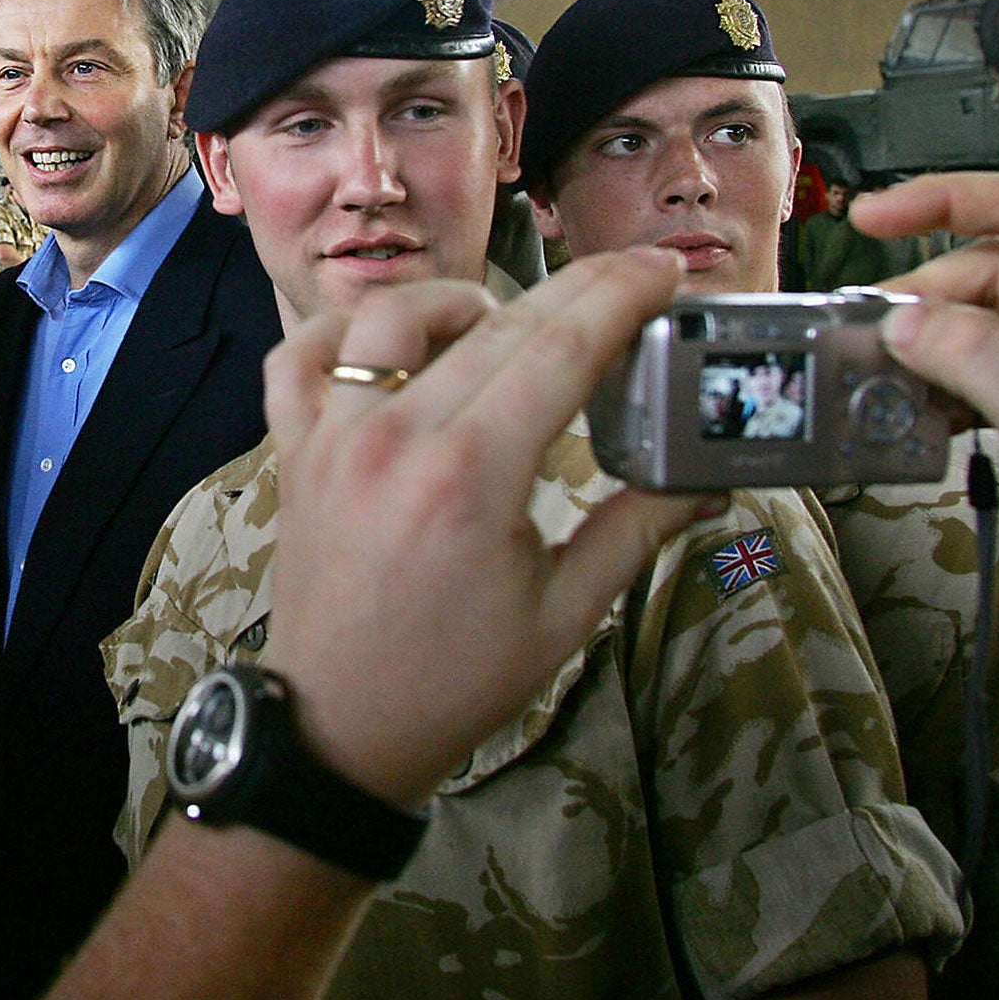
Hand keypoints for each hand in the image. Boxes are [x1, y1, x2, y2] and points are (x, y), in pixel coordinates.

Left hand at [258, 248, 717, 806]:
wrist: (340, 728)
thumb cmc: (455, 680)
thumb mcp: (565, 616)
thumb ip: (634, 531)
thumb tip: (705, 481)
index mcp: (472, 474)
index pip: (559, 347)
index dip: (620, 296)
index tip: (664, 270)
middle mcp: (395, 436)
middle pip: (496, 324)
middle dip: (575, 290)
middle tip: (628, 280)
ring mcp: (332, 436)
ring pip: (390, 317)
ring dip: (458, 304)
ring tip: (503, 329)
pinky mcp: (292, 449)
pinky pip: (299, 357)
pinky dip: (342, 335)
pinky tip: (388, 349)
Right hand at [855, 171, 998, 576]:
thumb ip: (978, 357)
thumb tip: (903, 319)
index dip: (946, 201)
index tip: (873, 217)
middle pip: (993, 268)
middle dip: (925, 293)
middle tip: (869, 330)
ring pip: (980, 322)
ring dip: (927, 344)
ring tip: (884, 375)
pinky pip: (982, 372)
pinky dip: (941, 382)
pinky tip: (916, 408)